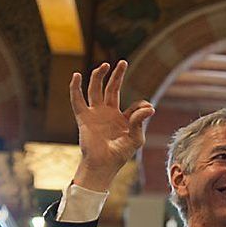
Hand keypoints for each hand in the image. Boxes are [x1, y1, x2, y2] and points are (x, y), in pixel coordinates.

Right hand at [70, 60, 155, 190]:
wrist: (103, 164)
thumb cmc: (120, 154)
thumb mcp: (136, 138)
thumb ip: (140, 121)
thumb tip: (150, 107)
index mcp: (123, 118)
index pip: (134, 105)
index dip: (141, 105)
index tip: (147, 109)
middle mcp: (109, 112)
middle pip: (112, 88)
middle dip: (117, 75)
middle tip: (123, 62)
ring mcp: (95, 113)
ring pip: (96, 89)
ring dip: (99, 76)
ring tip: (105, 65)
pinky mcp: (83, 117)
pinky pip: (77, 99)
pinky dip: (75, 88)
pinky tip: (76, 75)